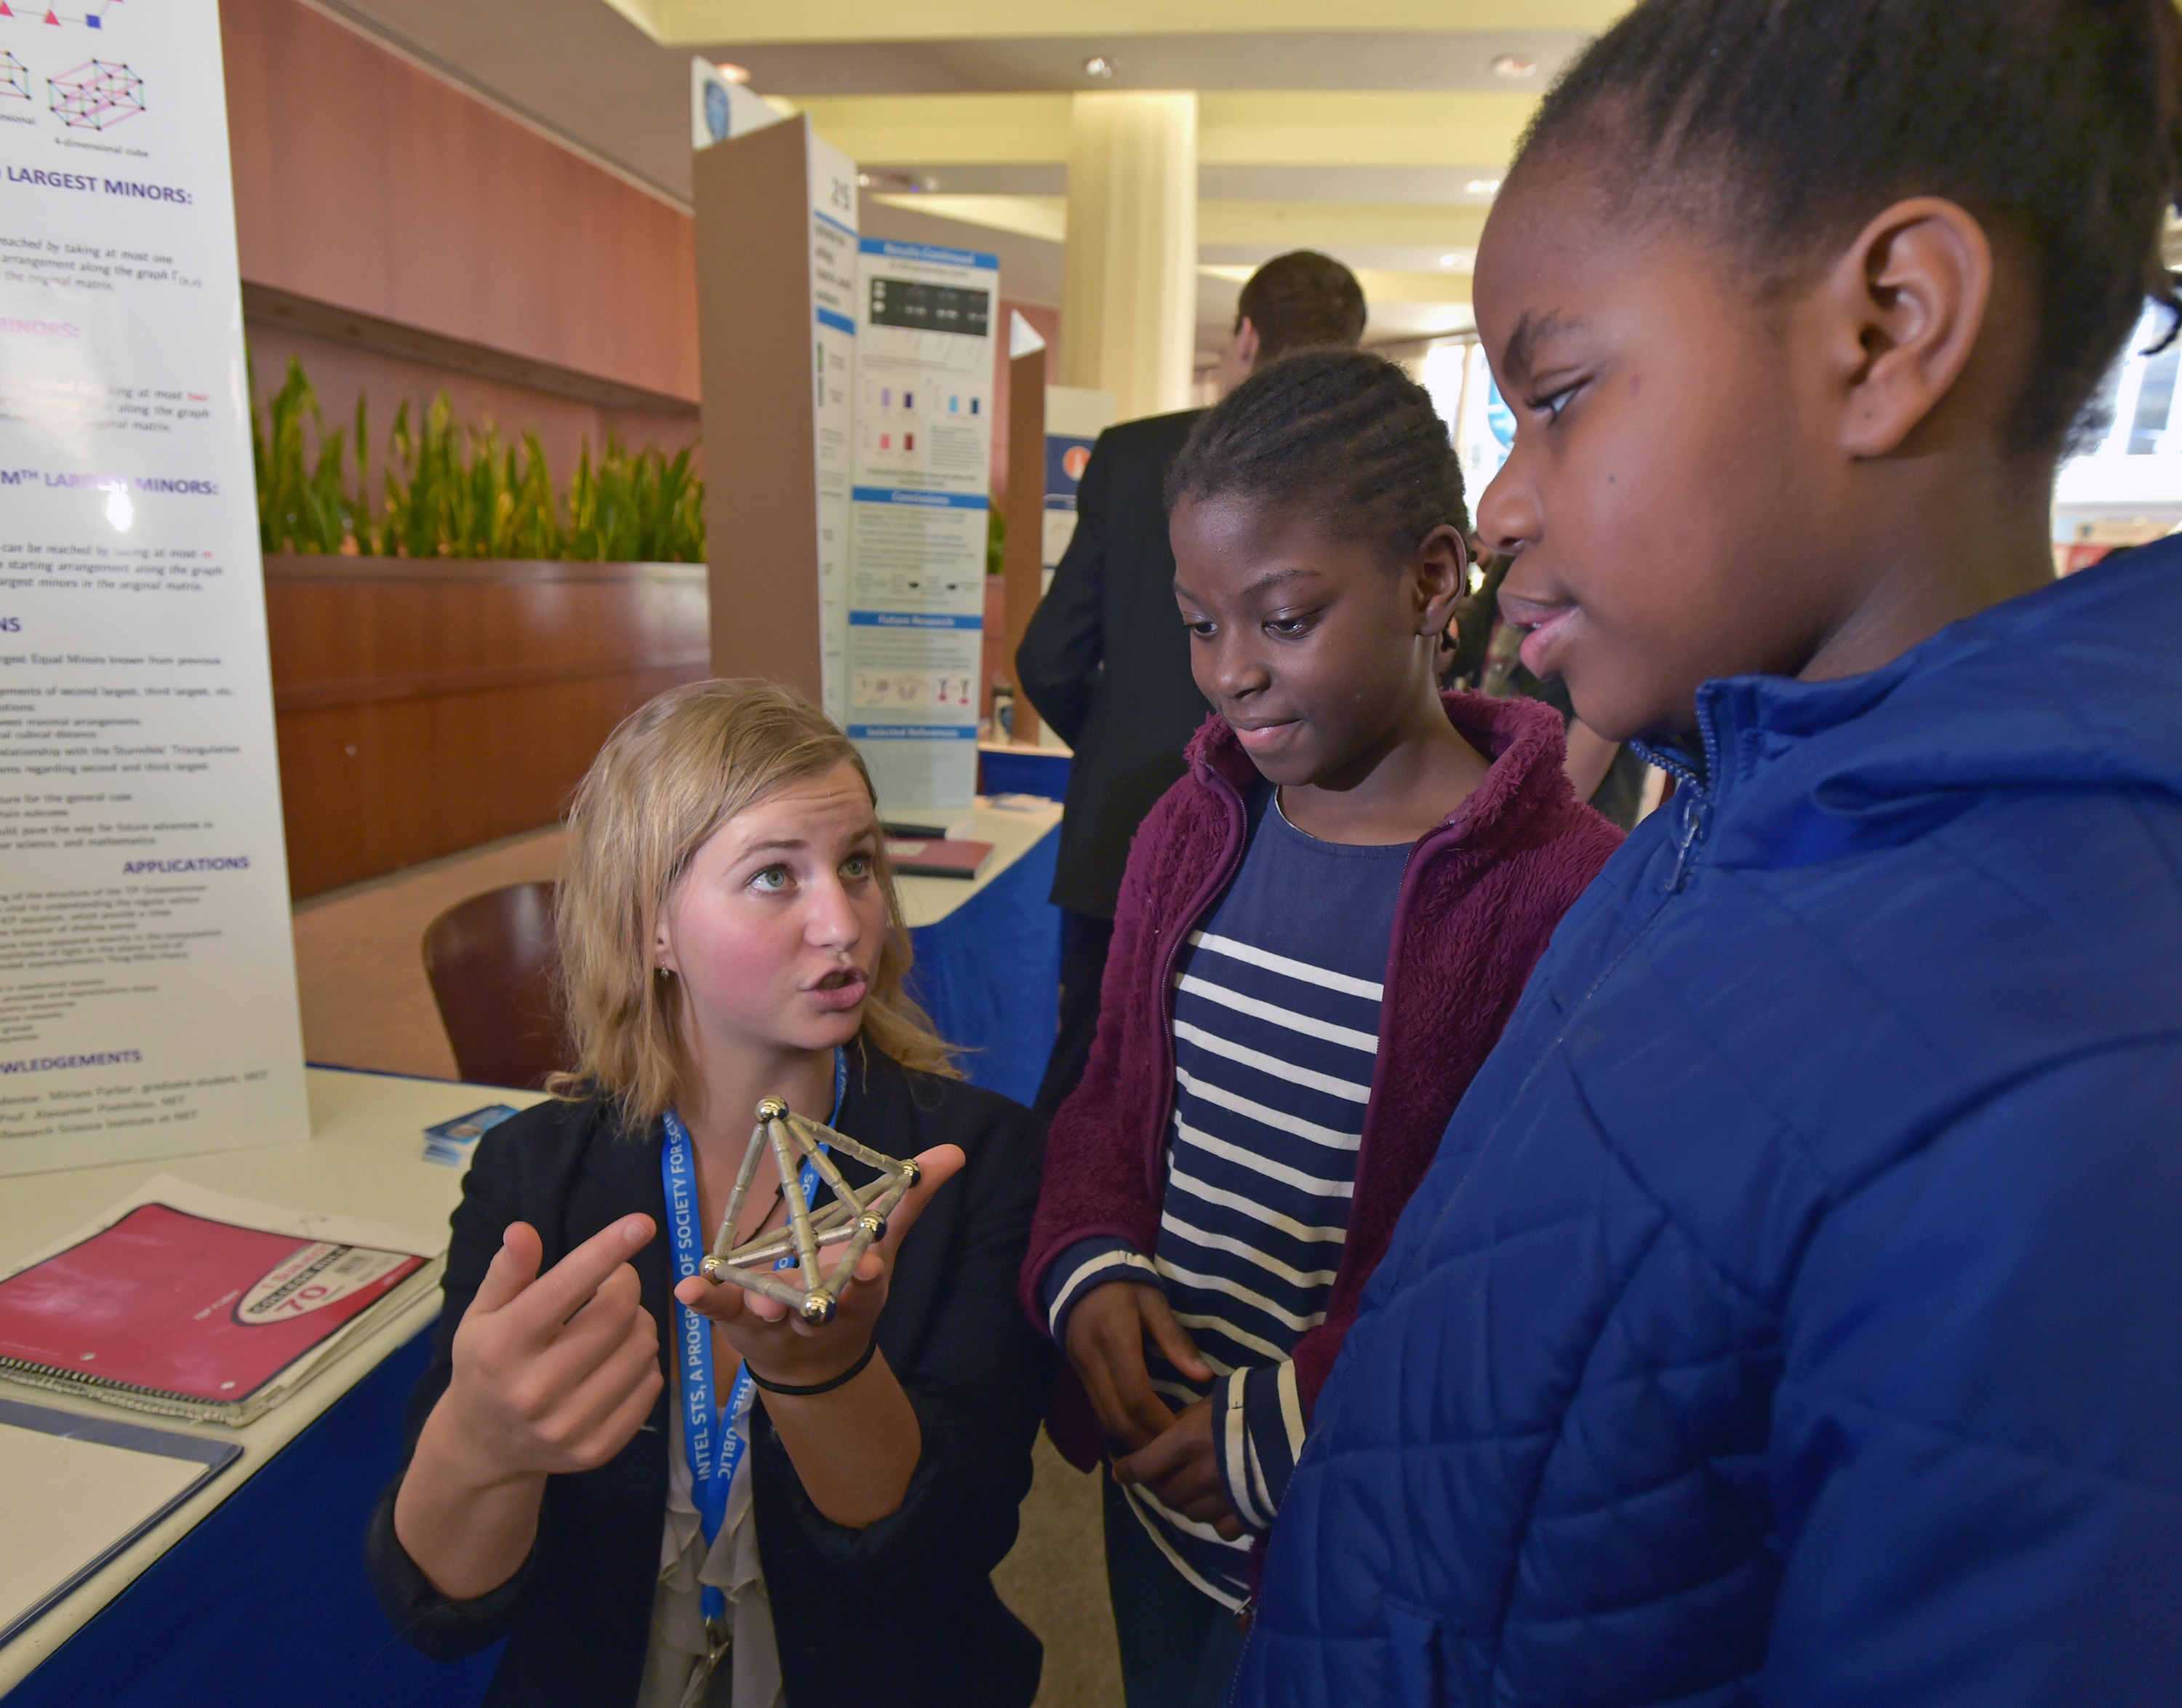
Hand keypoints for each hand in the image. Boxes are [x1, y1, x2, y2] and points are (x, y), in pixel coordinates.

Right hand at [430, 1214, 663, 1482]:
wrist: (483, 1448)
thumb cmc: (486, 1365)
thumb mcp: (481, 1316)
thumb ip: (507, 1273)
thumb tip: (522, 1231)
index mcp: (502, 1347)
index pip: (565, 1287)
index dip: (607, 1250)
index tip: (643, 1222)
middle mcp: (534, 1389)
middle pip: (617, 1313)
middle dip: (624, 1286)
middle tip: (612, 1286)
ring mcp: (568, 1425)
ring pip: (642, 1347)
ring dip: (639, 1323)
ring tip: (612, 1325)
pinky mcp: (597, 1449)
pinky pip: (650, 1385)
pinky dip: (644, 1362)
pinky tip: (617, 1361)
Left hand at [674, 1145, 963, 1391]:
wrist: (808, 1355)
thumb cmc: (847, 1285)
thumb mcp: (880, 1244)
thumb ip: (908, 1201)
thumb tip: (952, 1152)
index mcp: (857, 1289)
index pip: (867, 1285)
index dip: (868, 1278)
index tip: (873, 1267)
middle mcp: (818, 1308)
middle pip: (820, 1307)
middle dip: (820, 1303)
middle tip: (817, 1301)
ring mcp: (777, 1317)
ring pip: (771, 1312)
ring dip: (764, 1304)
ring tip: (758, 1300)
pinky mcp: (738, 1318)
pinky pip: (720, 1309)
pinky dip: (706, 1299)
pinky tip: (689, 1288)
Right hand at [1063, 1280, 1213, 1452]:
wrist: (1078, 1272)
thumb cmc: (1126, 1284)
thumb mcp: (1154, 1302)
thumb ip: (1175, 1340)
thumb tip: (1203, 1376)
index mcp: (1115, 1338)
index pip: (1136, 1394)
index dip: (1159, 1420)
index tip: (1182, 1435)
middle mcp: (1092, 1360)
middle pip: (1116, 1417)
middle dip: (1144, 1441)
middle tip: (1172, 1453)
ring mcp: (1080, 1369)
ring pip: (1103, 1419)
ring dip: (1130, 1441)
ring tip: (1159, 1451)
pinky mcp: (1077, 1374)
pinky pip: (1098, 1410)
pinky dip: (1118, 1427)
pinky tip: (1138, 1434)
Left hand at [1112, 1397, 1245, 1539]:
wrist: (1301, 1421)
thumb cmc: (1252, 1402)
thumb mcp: (1210, 1403)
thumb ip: (1184, 1423)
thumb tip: (1164, 1436)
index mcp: (1186, 1442)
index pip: (1143, 1466)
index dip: (1128, 1472)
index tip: (1121, 1474)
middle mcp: (1200, 1474)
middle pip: (1165, 1494)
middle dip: (1162, 1486)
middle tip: (1167, 1477)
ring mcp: (1223, 1498)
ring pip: (1189, 1514)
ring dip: (1187, 1502)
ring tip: (1196, 1489)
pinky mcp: (1246, 1514)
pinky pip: (1219, 1528)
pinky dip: (1216, 1519)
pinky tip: (1223, 1504)